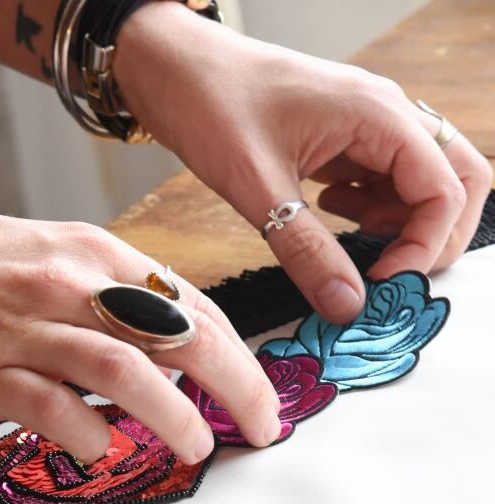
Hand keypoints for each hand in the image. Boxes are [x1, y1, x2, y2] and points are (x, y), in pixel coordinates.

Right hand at [0, 192, 280, 462]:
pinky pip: (58, 413)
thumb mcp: (44, 256)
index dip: (238, 355)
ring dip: (175, 416)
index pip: (190, 304)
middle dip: (235, 386)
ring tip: (198, 448)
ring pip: (129, 373)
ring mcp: (29, 328)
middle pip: (179, 334)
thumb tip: (161, 355)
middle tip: (262, 429)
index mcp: (92, 252)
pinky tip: (103, 454)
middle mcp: (70, 283)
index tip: (263, 396)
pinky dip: (92, 440)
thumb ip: (104, 300)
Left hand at [115, 3, 492, 323]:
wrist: (173, 70)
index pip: (445, 190)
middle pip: (457, 181)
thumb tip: (348, 307)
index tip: (381, 285)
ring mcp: (370, 126)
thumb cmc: (211, 105)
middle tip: (390, 278)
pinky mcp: (347, 140)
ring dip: (401, 228)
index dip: (424, 247)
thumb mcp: (258, 189)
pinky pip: (386, 182)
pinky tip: (329, 218)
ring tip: (352, 250)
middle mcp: (387, 115)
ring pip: (422, 185)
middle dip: (436, 237)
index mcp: (379, 115)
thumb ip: (306, 252)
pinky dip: (372, 213)